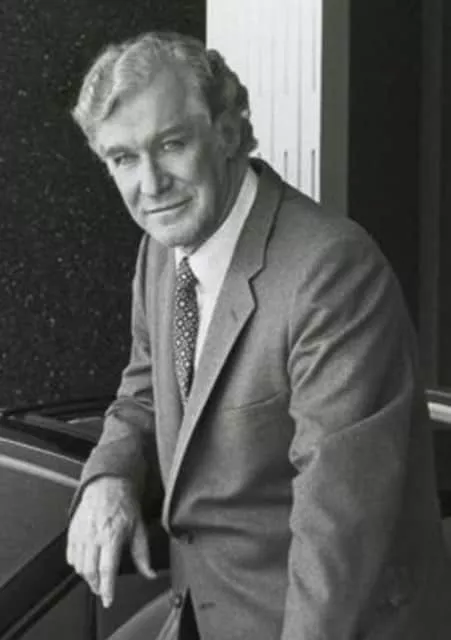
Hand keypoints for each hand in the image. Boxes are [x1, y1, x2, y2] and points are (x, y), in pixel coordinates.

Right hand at [66, 476, 155, 607]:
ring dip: (87, 576)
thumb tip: (150, 574)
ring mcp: (81, 534)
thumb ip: (142, 554)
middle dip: (96, 585)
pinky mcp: (72, 532)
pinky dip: (77, 565)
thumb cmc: (124, 504)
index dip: (107, 588)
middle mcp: (94, 536)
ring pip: (79, 566)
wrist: (107, 485)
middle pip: (90, 571)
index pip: (107, 569)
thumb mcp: (139, 528)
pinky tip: (85, 564)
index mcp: (112, 535)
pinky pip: (71, 556)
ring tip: (95, 577)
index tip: (108, 599)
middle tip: (102, 590)